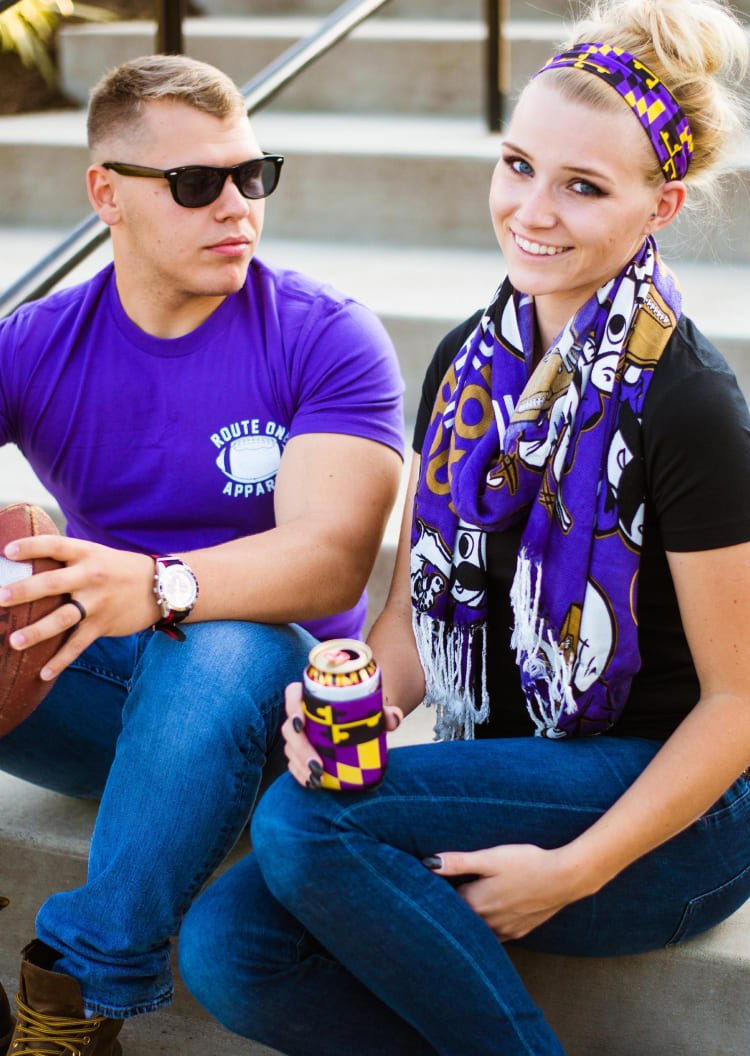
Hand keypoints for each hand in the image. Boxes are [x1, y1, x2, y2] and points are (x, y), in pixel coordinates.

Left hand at [0, 534, 156, 678]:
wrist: (161, 586)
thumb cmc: (120, 569)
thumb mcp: (97, 555)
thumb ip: (68, 559)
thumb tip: (29, 562)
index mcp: (87, 554)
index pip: (55, 546)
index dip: (30, 547)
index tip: (6, 552)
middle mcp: (91, 576)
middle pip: (52, 583)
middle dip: (24, 591)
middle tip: (0, 598)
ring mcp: (98, 602)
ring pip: (63, 618)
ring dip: (37, 631)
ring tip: (14, 641)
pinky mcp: (103, 624)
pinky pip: (78, 644)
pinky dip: (61, 660)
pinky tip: (43, 672)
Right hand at [282, 681, 402, 788]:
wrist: (360, 724)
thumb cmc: (363, 712)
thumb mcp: (374, 710)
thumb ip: (386, 713)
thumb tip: (394, 718)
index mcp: (313, 695)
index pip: (293, 693)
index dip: (291, 705)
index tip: (301, 722)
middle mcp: (301, 713)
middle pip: (290, 728)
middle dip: (300, 748)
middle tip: (317, 765)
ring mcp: (298, 734)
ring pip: (290, 748)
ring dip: (300, 765)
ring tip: (317, 778)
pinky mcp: (300, 751)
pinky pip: (293, 763)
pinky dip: (300, 774)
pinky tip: (313, 783)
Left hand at [428, 844, 580, 941]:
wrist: (564, 878)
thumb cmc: (526, 863)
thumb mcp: (490, 857)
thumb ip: (458, 862)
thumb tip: (427, 863)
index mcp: (475, 903)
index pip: (447, 900)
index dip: (440, 889)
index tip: (432, 882)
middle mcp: (486, 923)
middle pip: (461, 917)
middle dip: (453, 907)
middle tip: (446, 893)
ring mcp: (503, 931)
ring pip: (477, 928)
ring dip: (470, 919)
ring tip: (468, 902)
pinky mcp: (518, 933)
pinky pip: (494, 934)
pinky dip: (487, 926)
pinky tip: (489, 914)